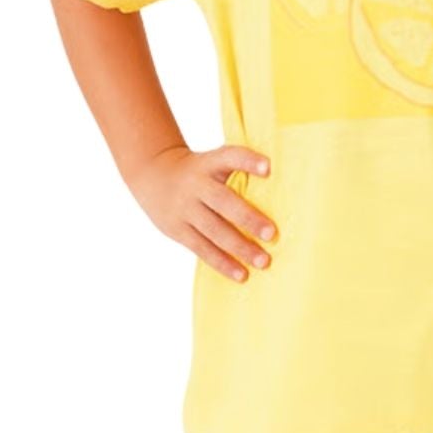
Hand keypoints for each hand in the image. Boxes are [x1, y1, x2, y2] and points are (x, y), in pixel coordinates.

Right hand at [129, 142, 278, 282]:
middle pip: (223, 201)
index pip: (230, 157)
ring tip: (263, 262)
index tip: (268, 168)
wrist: (152, 174)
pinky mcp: (177, 229)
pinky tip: (241, 275)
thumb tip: (279, 191)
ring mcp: (185, 208)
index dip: (248, 161)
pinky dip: (222, 263)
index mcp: (209, 164)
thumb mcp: (212, 162)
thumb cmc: (199, 172)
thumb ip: (238, 171)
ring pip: (214, 230)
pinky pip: (202, 248)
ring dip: (240, 247)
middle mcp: (196, 185)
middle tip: (272, 234)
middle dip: (248, 218)